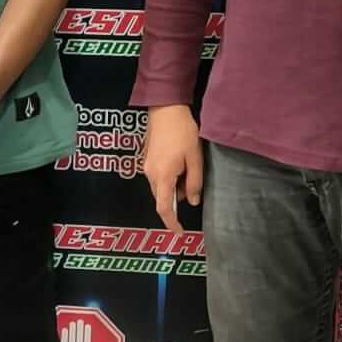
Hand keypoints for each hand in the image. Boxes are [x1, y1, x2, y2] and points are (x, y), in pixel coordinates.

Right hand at [143, 104, 202, 232]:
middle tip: (193, 184)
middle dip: (177, 199)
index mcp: (163, 176)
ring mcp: (147, 166)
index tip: (179, 233)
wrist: (165, 108)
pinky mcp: (147, 159)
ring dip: (175, 186)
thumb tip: (192, 201)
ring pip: (161, 187)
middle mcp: (150, 174)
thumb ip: (194, 182)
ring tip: (189, 167)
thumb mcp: (195, 158)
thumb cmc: (182, 132)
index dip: (171, 223)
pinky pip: (158, 177)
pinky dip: (170, 178)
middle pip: (162, 198)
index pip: (164, 208)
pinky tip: (181, 162)